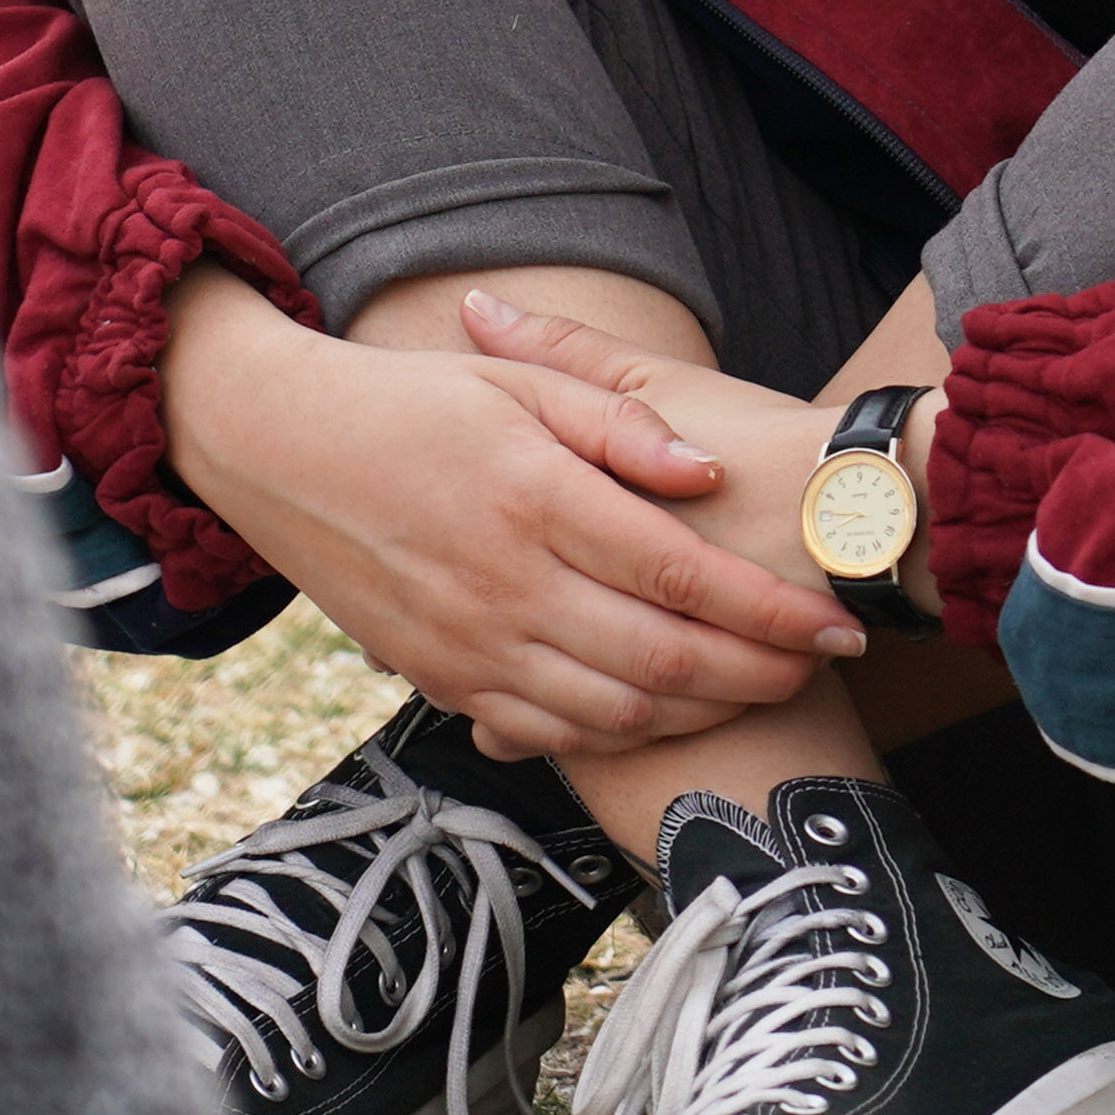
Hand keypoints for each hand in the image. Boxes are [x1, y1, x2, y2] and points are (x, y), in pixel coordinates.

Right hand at [162, 273, 863, 760]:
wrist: (276, 446)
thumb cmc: (411, 400)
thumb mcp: (518, 383)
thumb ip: (619, 425)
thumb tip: (704, 475)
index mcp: (533, 497)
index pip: (682, 573)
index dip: (771, 608)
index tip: (838, 617)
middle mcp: (504, 582)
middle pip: (663, 658)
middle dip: (759, 670)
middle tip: (823, 660)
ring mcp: (468, 641)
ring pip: (613, 709)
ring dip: (702, 709)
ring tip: (762, 687)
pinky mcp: (439, 677)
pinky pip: (547, 730)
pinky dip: (620, 731)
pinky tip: (666, 709)